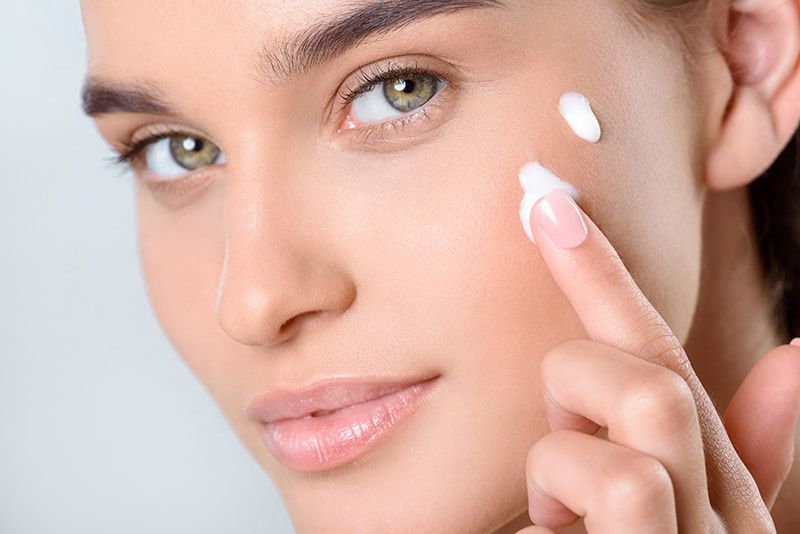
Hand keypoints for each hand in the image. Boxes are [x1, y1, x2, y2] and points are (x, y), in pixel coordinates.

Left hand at [515, 189, 799, 532]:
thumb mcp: (682, 517)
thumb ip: (739, 449)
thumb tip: (798, 354)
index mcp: (724, 492)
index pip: (668, 360)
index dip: (606, 279)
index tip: (550, 211)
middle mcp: (725, 518)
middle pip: (657, 379)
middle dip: (579, 389)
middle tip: (560, 450)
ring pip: (640, 429)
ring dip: (561, 465)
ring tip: (554, 514)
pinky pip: (599, 500)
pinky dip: (546, 517)